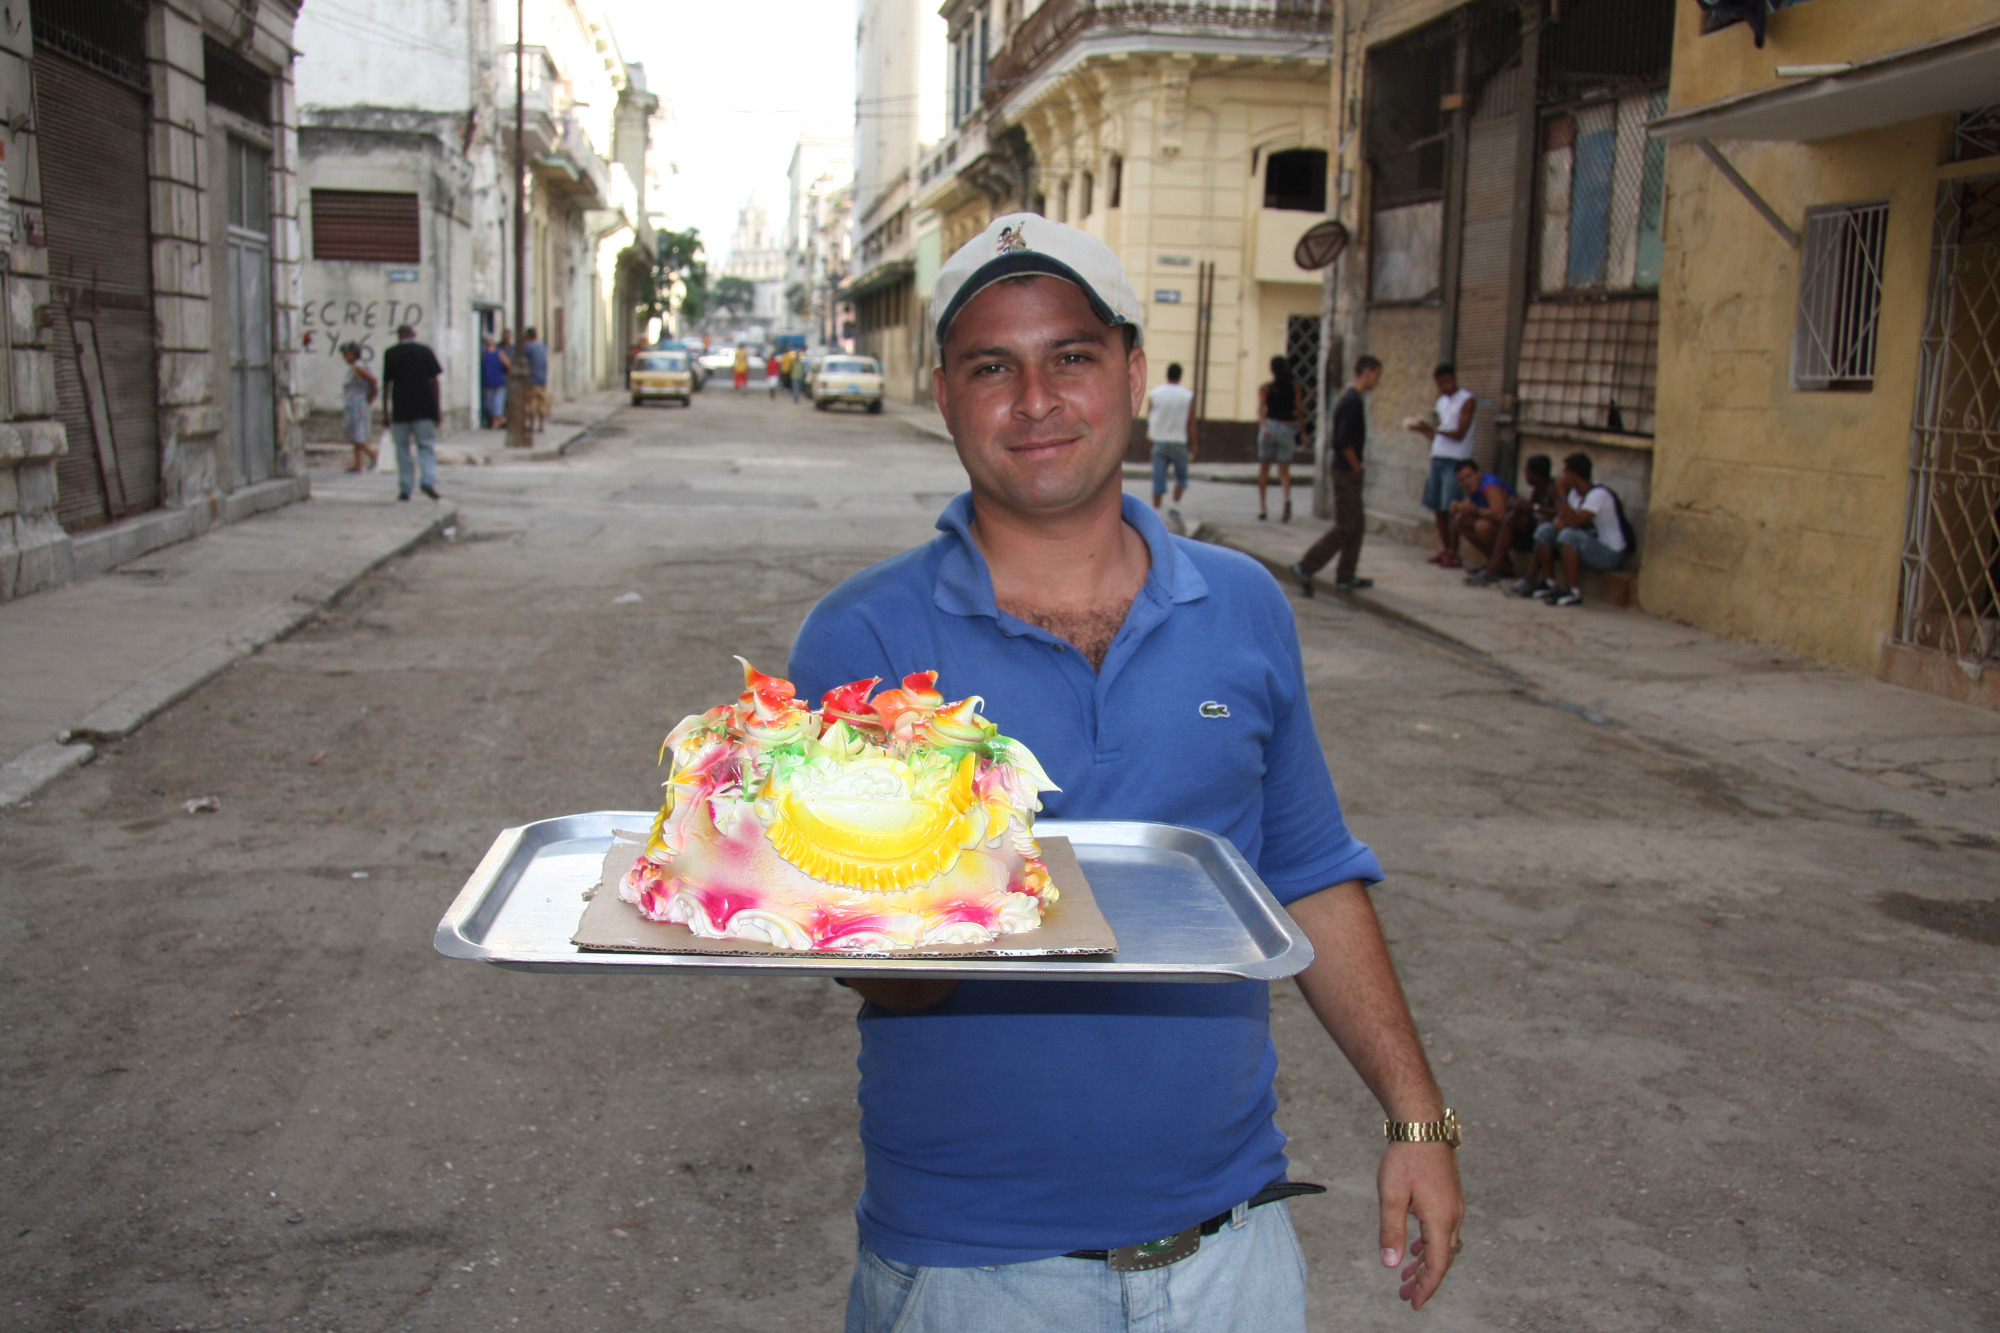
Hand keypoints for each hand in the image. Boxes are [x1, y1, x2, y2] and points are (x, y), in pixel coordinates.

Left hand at [1378, 1141, 1463, 1310]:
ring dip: (1426, 1262)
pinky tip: (1416, 1246)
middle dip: (1424, 1279)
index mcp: (1440, 1220)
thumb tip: (1391, 1264)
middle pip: (1442, 1258)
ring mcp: (1454, 1205)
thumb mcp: (1391, 1196)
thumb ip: (1391, 1232)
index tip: (1414, 1303)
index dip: (1426, 1287)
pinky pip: (1443, 1230)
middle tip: (1406, 1295)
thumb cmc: (1405, 1158)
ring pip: (1443, 1244)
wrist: (1422, 1125)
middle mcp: (1453, 1216)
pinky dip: (1430, 1244)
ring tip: (1408, 1275)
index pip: (1437, 1265)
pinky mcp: (1450, 1196)